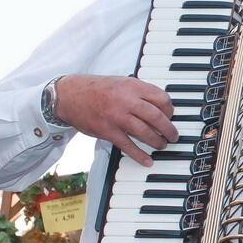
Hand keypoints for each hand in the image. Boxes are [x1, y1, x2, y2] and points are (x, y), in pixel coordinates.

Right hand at [55, 75, 177, 166]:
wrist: (69, 95)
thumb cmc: (98, 88)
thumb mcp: (123, 82)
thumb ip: (141, 92)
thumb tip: (162, 105)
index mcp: (133, 86)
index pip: (162, 99)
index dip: (170, 110)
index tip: (171, 116)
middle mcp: (126, 101)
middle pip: (156, 117)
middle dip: (169, 129)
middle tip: (173, 135)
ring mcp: (117, 117)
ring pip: (145, 132)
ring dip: (158, 141)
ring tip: (162, 144)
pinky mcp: (107, 131)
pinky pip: (128, 146)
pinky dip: (140, 155)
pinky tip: (148, 160)